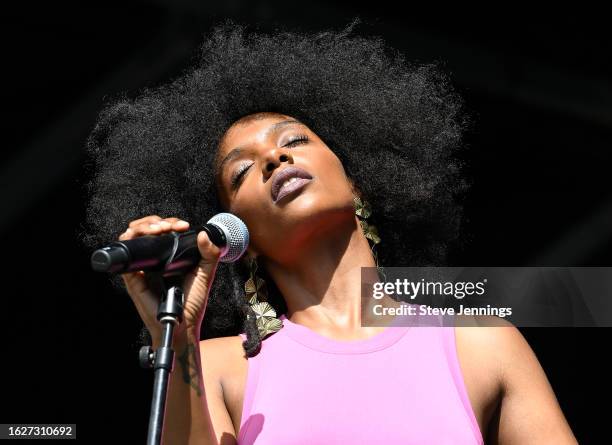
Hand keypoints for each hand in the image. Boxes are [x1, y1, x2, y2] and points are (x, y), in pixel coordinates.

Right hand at [118, 215, 221, 343]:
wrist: (182, 325)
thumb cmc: (192, 304)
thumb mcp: (205, 275)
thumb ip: (209, 255)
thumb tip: (204, 235)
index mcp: (169, 256)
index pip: (163, 230)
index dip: (170, 222)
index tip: (182, 226)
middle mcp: (154, 260)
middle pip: (145, 229)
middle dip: (156, 221)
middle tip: (169, 226)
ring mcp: (143, 267)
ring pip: (133, 237)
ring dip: (144, 226)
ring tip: (159, 229)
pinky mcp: (133, 277)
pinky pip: (125, 255)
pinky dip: (130, 240)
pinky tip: (143, 236)